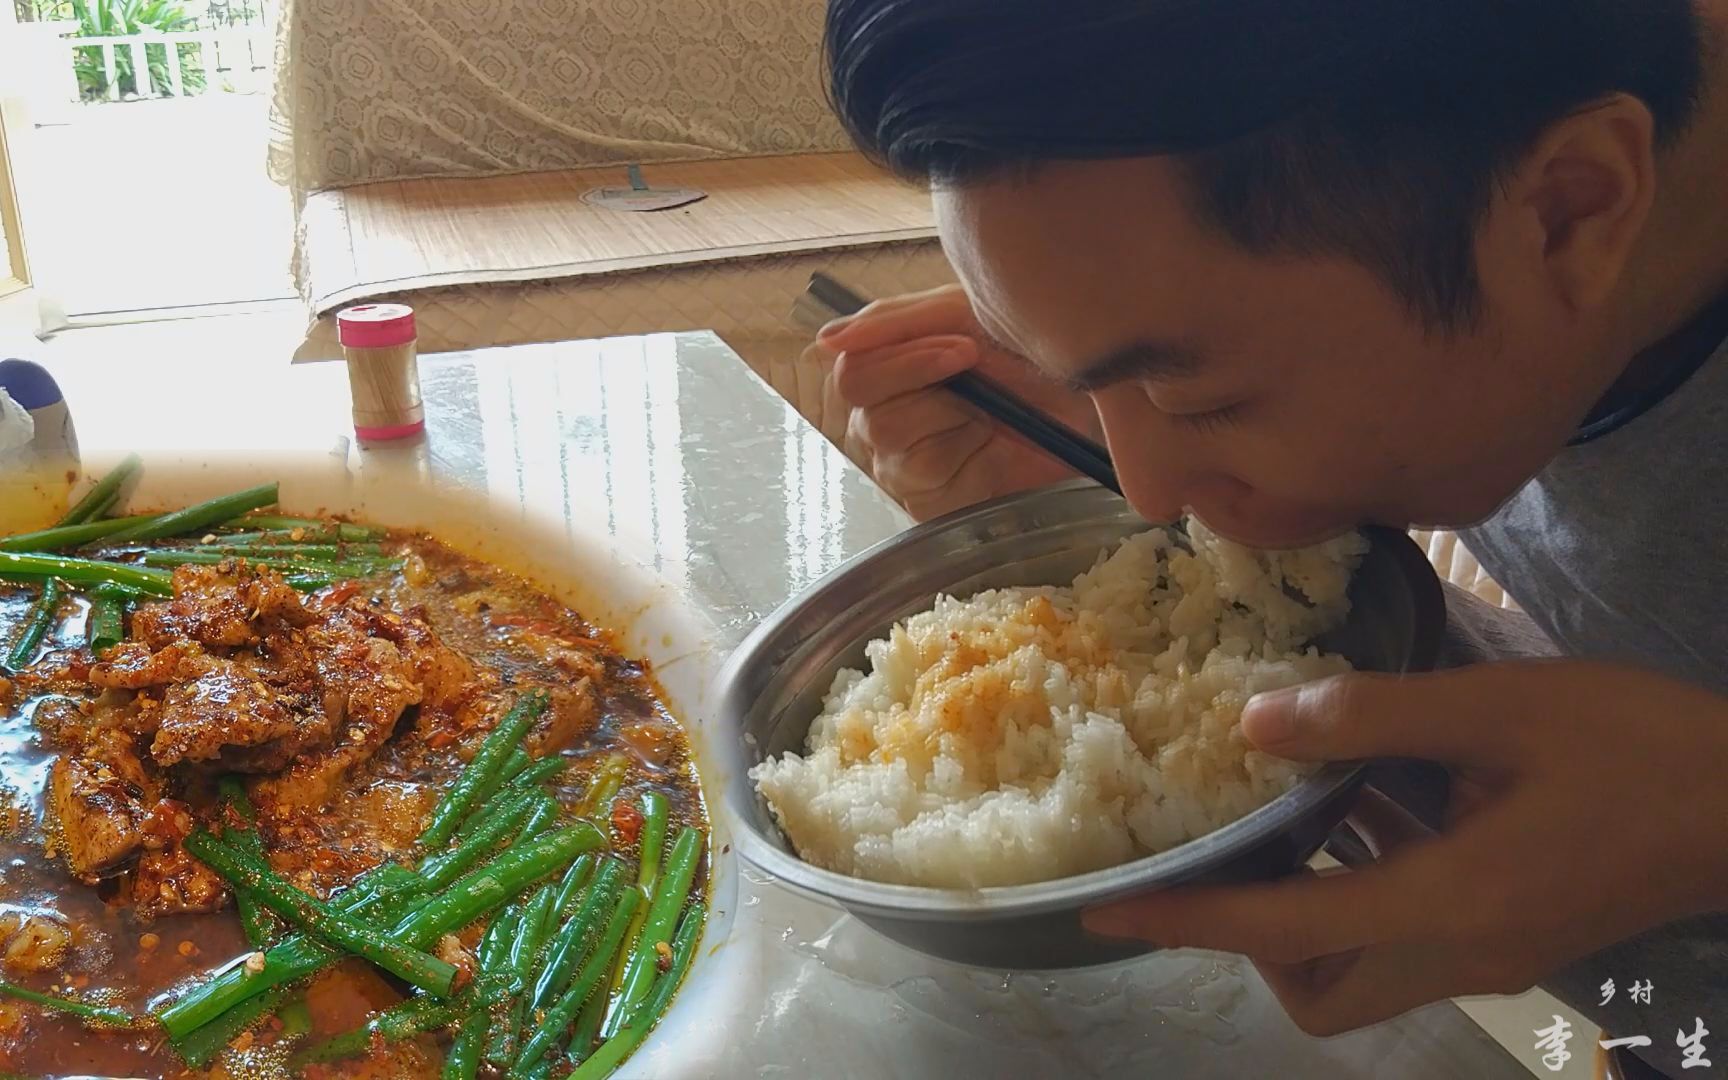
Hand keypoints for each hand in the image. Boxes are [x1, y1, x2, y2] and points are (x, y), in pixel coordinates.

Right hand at [815, 285, 1098, 520]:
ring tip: (993, 401)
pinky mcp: (922, 497)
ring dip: (946, 402)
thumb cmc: (1037, 370)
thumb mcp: (976, 320)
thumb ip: (902, 319)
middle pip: (854, 382)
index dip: (886, 338)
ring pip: (882, 421)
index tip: (954, 341)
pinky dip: (961, 442)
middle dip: (916, 365)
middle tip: (971, 358)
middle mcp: (883, 412)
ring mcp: (898, 458)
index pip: (851, 349)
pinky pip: (917, 463)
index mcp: (891, 366)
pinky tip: (993, 438)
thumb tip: (827, 338)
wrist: (1096, 422)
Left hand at [1083, 661, 1727, 1035]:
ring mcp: (1491, 957)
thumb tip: (1252, 722)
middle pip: (1319, 991)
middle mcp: (1461, 956)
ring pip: (1360, 972)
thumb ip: (1370, 715)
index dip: (1191, 919)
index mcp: (1451, 905)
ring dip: (1309, 909)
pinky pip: (1405, 935)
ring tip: (1275, 809)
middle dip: (1253, 936)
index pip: (1286, 931)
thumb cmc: (1634, 746)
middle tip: (1222, 847)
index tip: (1111, 906)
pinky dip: (1364, 884)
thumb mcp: (1499, 708)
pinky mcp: (1511, 938)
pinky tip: (1364, 796)